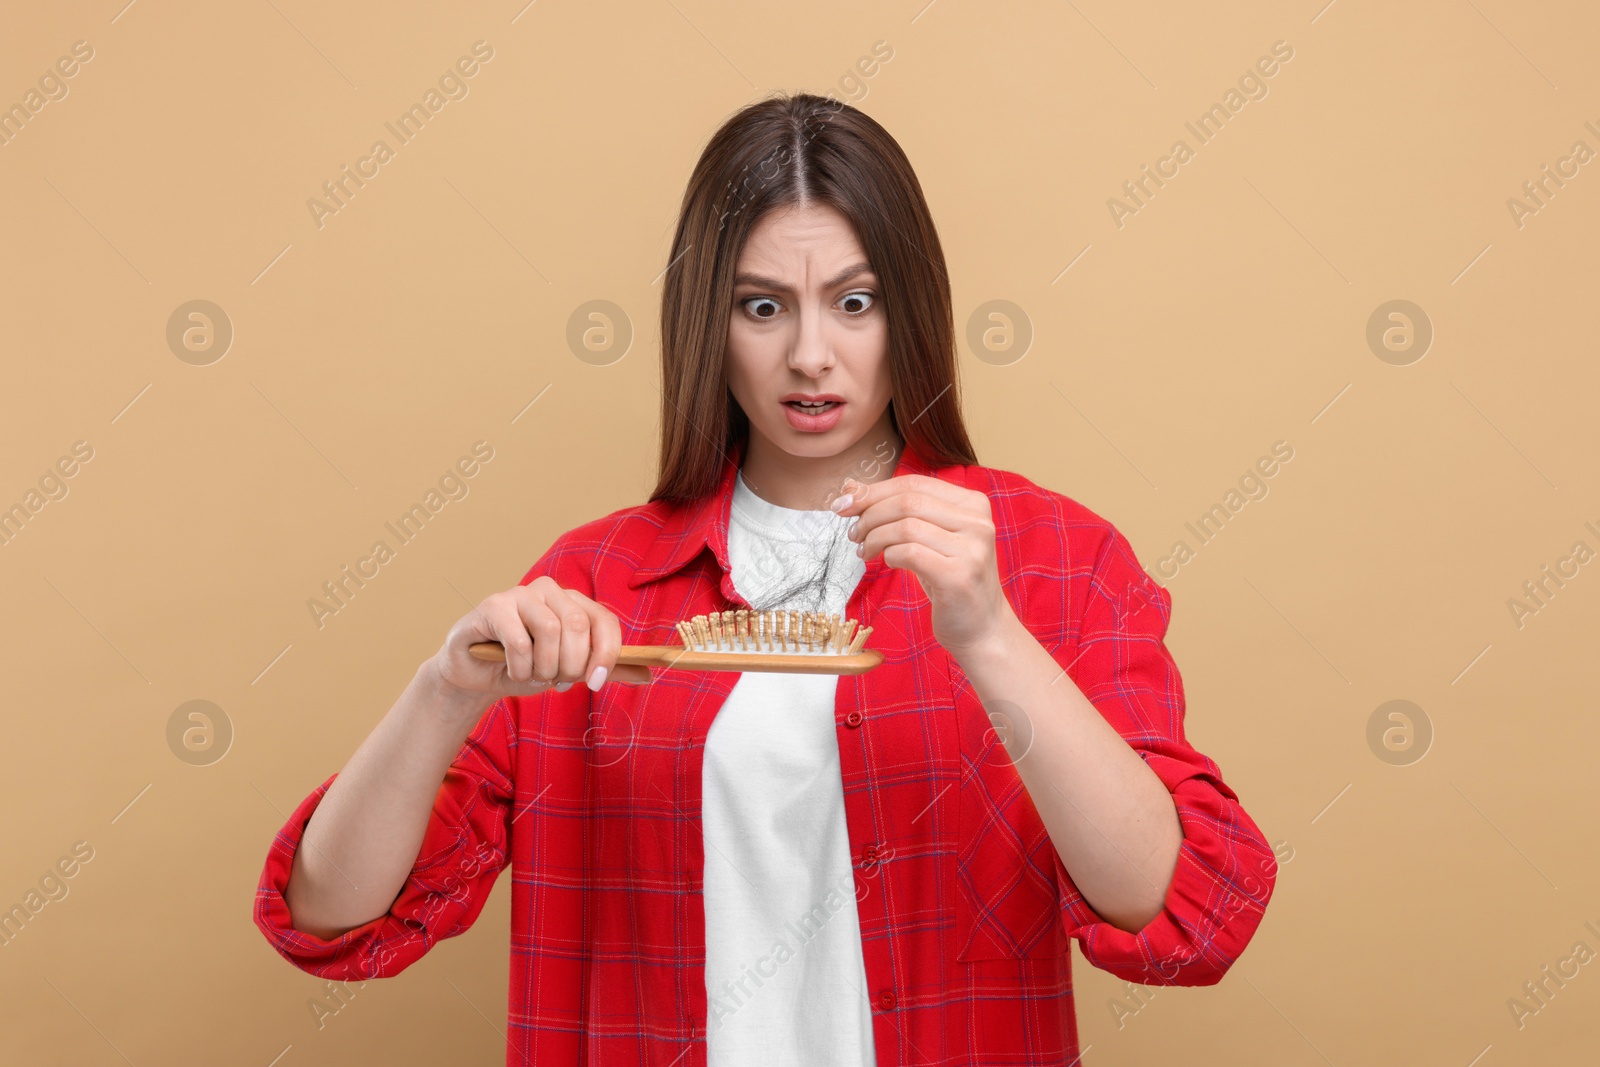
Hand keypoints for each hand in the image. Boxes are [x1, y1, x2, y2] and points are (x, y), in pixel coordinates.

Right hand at [431, 577, 653, 698]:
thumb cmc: (525, 668)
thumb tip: (649, 673)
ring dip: (544, 667)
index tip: (596, 683)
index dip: (606, 653)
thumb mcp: (570, 671)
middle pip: (577, 625)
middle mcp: (550, 590)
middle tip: (557, 681)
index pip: (605, 619)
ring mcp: (520, 594)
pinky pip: (520, 641)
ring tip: (533, 675)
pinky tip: (512, 671)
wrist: (476, 676)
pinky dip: (521, 668)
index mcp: (573, 602)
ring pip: (550, 630)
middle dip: (571, 665)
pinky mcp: (494, 606)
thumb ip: (604, 669)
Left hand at [832, 473, 1017, 658]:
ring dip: (875, 538)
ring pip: (905, 527)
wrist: (982, 628)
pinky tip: (888, 562)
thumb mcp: (928, 538)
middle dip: (870, 515)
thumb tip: (850, 486)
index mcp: (973, 504)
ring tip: (865, 551)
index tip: (843, 504)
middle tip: (853, 533)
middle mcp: (978, 522)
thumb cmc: (950, 579)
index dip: (874, 491)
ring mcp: (971, 550)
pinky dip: (889, 555)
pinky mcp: (958, 576)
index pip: (914, 483)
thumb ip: (897, 509)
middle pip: (908, 502)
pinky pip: (909, 554)